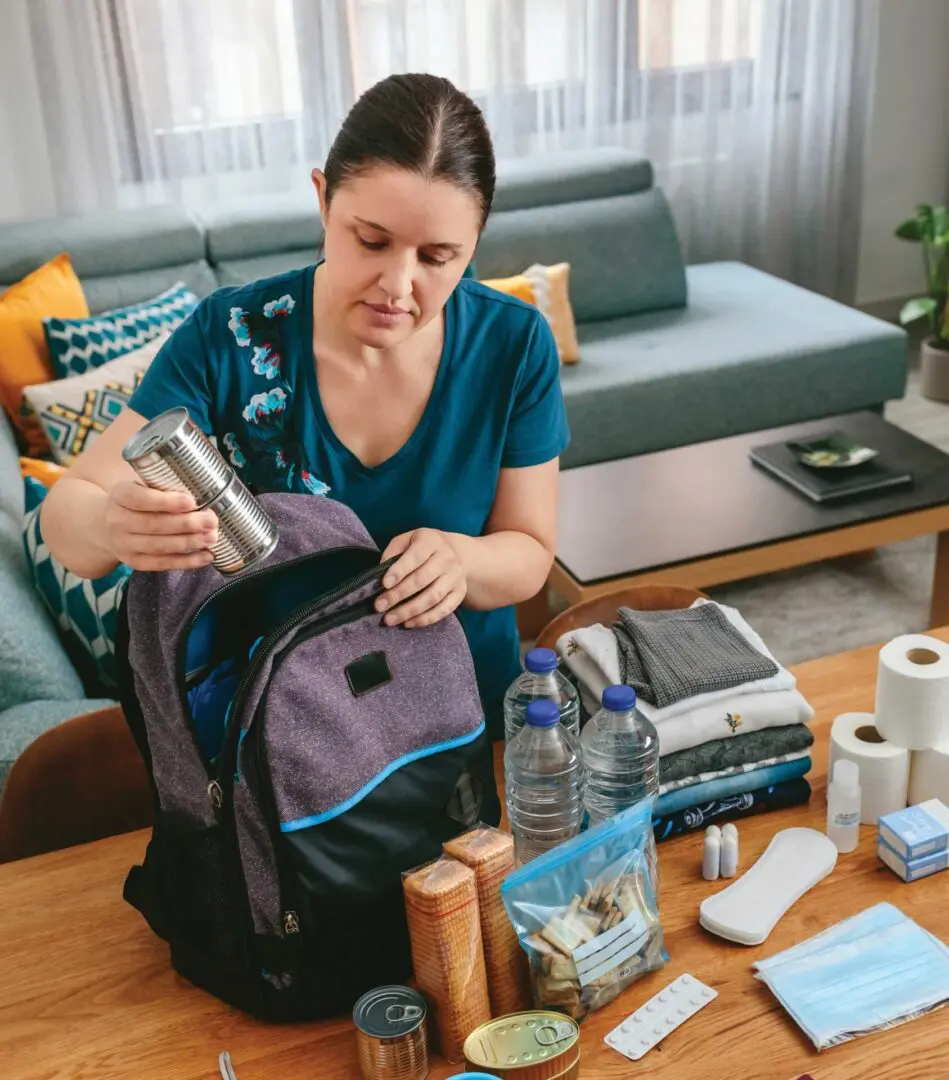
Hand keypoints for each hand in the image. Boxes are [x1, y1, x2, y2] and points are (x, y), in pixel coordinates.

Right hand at [104, 481, 218, 570]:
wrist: (107, 526)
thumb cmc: (136, 502)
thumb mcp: (141, 486)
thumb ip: (163, 487)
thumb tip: (202, 491)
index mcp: (119, 496)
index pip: (140, 499)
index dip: (166, 502)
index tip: (191, 501)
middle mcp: (117, 521)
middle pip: (153, 524)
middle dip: (186, 524)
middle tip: (211, 520)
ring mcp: (124, 545)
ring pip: (159, 546)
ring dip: (189, 542)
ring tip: (212, 536)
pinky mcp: (134, 562)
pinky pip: (162, 564)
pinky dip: (186, 562)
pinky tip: (206, 556)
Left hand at [377, 528, 466, 627]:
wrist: (457, 552)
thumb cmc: (424, 547)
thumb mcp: (407, 540)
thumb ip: (393, 552)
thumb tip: (380, 573)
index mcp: (431, 541)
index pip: (415, 557)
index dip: (399, 571)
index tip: (384, 584)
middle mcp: (446, 558)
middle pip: (422, 579)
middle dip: (398, 594)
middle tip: (380, 606)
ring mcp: (455, 577)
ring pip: (433, 597)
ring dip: (410, 611)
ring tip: (390, 619)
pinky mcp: (459, 593)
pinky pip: (444, 610)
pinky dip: (425, 619)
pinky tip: (408, 623)